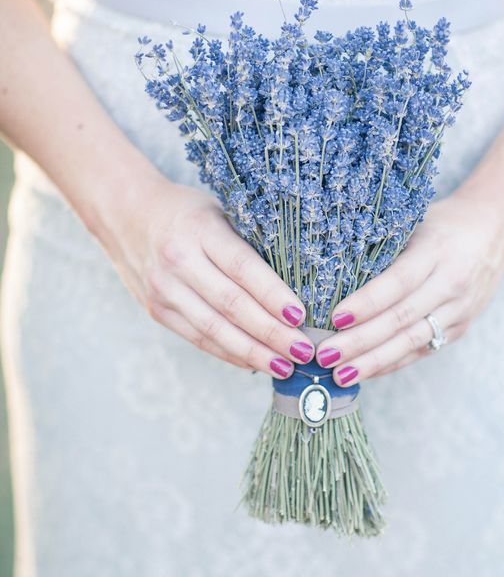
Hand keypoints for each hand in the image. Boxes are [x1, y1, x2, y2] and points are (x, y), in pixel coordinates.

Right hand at [104, 176, 312, 377]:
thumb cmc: (187, 211)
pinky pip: (199, 338)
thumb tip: (300, 281)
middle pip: (232, 305)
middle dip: (271, 333)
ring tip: (286, 366)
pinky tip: (256, 363)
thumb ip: (249, 241)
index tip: (301, 315)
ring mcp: (164, 289)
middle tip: (304, 349)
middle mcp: (178, 261)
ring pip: (215, 329)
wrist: (126, 214)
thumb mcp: (219, 210)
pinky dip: (230, 353)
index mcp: (200, 229)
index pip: (243, 267)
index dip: (273, 295)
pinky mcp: (157, 310)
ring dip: (253, 352)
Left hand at [316, 193, 503, 385]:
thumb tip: (329, 273)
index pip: (398, 282)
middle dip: (361, 341)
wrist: (495, 230)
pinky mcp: (461, 327)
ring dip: (373, 362)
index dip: (366, 303)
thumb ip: (382, 246)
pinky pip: (422, 350)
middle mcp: (451, 283)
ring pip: (412, 342)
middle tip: (325, 354)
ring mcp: (459, 309)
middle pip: (401, 319)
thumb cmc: (442, 223)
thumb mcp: (415, 222)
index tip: (334, 318)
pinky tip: (364, 371)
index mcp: (436, 250)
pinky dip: (391, 363)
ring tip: (341, 374)